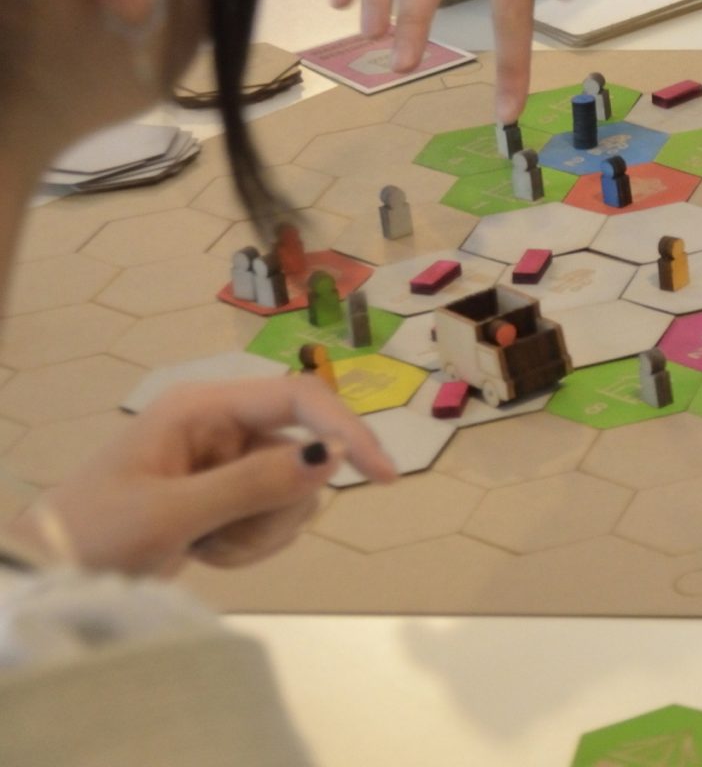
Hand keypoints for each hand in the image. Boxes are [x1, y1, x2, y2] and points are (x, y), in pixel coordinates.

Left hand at [22, 377, 394, 577]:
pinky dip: (248, 543)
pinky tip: (205, 552)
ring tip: (206, 549)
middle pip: (300, 454)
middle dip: (276, 505)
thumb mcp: (172, 513)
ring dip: (258, 531)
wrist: (46, 577)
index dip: (344, 429)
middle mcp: (220, 426)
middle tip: (227, 538)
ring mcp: (223, 463)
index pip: (298, 398)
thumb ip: (254, 485)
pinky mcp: (223, 497)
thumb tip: (330, 459)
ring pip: (291, 491)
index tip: (381, 475)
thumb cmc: (96, 534)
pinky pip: (271, 515)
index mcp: (202, 407)